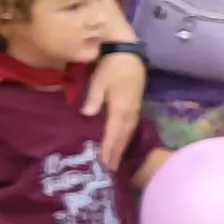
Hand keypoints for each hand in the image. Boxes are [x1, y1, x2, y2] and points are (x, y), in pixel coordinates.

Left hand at [79, 49, 146, 165]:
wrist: (129, 53)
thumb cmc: (111, 66)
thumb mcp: (99, 81)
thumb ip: (94, 99)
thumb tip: (87, 115)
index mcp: (121, 107)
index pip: (113, 132)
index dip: (108, 148)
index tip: (104, 163)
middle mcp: (130, 111)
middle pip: (123, 136)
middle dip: (116, 153)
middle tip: (110, 170)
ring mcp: (135, 108)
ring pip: (128, 132)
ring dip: (122, 147)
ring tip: (115, 161)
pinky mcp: (136, 104)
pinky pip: (131, 126)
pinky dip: (125, 137)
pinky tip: (121, 143)